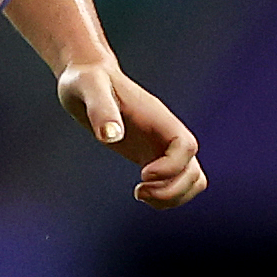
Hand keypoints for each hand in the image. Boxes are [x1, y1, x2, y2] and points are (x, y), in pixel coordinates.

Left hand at [57, 62, 206, 207]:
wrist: (83, 79)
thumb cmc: (85, 79)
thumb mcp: (88, 87)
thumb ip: (100, 108)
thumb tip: (110, 136)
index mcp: (158, 117)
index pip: (186, 146)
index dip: (172, 166)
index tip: (143, 173)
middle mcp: (165, 133)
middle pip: (193, 170)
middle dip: (171, 190)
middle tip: (138, 191)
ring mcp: (161, 146)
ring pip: (191, 180)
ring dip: (172, 197)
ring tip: (140, 193)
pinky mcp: (151, 156)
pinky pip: (176, 183)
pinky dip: (165, 197)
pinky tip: (139, 192)